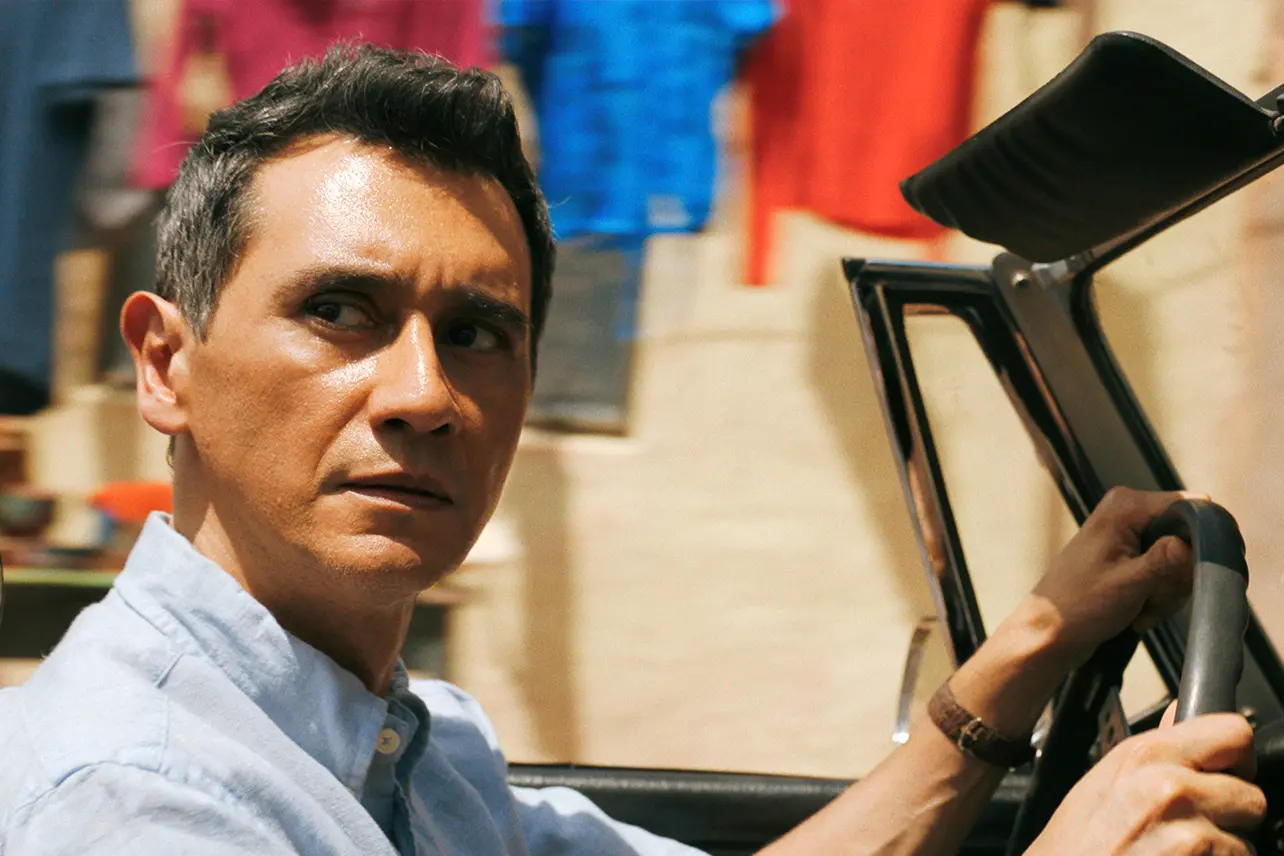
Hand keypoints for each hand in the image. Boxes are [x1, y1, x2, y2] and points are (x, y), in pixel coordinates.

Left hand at [1027, 486, 1198, 667]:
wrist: (1051, 632)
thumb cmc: (1078, 606)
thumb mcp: (1129, 583)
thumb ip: (1166, 561)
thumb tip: (1195, 542)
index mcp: (1125, 506)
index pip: (1189, 507)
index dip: (1196, 542)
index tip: (1181, 575)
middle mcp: (1128, 513)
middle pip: (1188, 539)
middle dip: (1176, 578)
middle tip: (1150, 599)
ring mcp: (1130, 535)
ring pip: (1182, 562)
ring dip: (1167, 593)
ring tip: (1140, 609)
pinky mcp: (1132, 557)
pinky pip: (1167, 575)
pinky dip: (1158, 597)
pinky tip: (1138, 612)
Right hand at [1027, 713, 1263, 854]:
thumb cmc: (1071, 847)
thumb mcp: (1100, 784)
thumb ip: (1151, 749)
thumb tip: (1181, 713)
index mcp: (1145, 757)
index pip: (1234, 734)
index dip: (1234, 758)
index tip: (1222, 773)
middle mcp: (1171, 789)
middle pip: (1251, 796)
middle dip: (1229, 816)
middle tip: (1192, 825)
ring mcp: (1190, 835)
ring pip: (1245, 843)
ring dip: (1220, 852)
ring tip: (1175, 852)